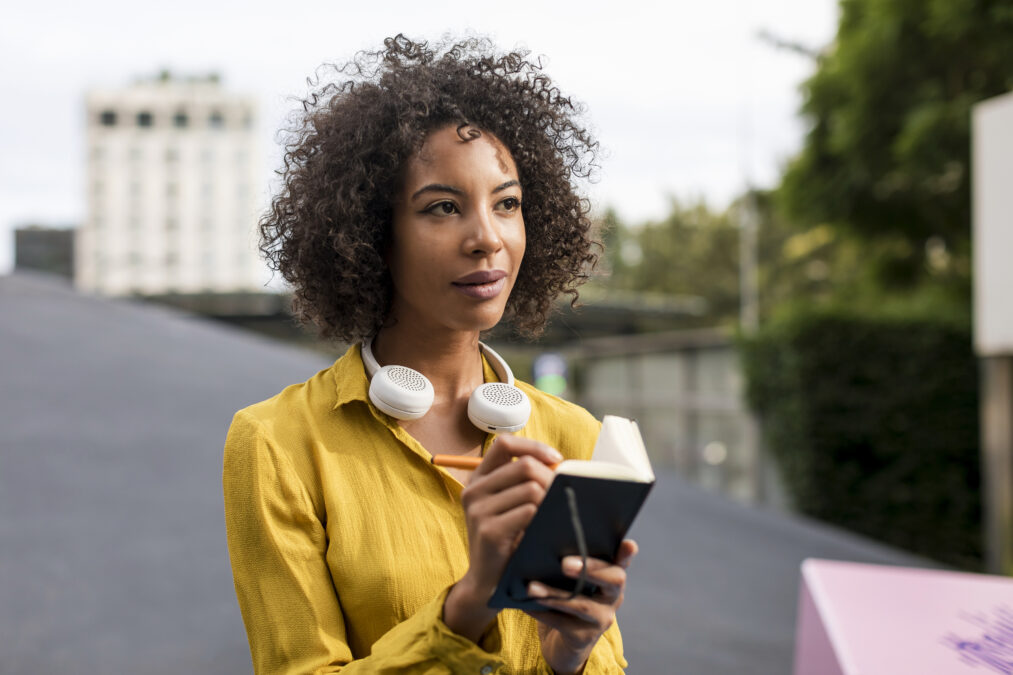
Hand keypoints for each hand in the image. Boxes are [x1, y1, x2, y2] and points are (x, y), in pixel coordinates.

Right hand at [443, 435, 562, 641]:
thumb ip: (526, 480)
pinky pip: (528, 511)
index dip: (533, 446)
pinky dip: (543, 519)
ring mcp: (478, 510)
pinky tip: (543, 531)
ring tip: (552, 517)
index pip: (504, 443)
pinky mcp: (488, 530)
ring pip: (530, 488)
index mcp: (479, 478)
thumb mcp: (511, 504)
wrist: (488, 582)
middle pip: (524, 465)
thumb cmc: (509, 539)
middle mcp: (474, 490)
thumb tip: (560, 462)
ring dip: (549, 502)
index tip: (556, 458)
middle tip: (562, 496)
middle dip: (550, 478)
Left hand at [526, 539, 637, 674]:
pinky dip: (541, 612)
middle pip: (613, 580)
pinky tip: (525, 604)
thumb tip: (541, 535)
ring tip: (531, 587)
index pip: (623, 561)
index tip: (628, 544)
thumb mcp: (571, 578)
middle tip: (564, 563)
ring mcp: (602, 618)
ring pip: (582, 604)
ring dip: (554, 594)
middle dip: (590, 569)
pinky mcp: (584, 637)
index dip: (627, 553)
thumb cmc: (565, 597)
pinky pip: (562, 623)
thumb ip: (570, 560)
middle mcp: (612, 596)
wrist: (562, 642)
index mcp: (611, 575)